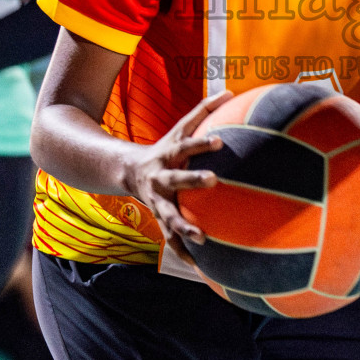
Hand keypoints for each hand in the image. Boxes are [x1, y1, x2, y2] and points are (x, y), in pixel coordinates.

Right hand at [119, 91, 229, 262]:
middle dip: (193, 181)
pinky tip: (199, 267)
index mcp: (169, 155)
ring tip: (202, 238)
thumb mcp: (179, 128)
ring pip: (169, 215)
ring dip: (183, 227)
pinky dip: (182, 252)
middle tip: (213, 180)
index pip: (187, 145)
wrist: (129, 171)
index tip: (220, 141)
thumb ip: (203, 110)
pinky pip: (170, 239)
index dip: (201, 144)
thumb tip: (229, 91)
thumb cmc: (165, 147)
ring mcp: (158, 201)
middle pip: (176, 179)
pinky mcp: (159, 218)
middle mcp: (161, 178)